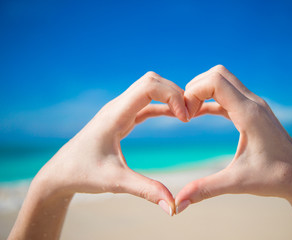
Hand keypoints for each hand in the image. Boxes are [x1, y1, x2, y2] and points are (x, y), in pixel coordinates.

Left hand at [9, 71, 187, 238]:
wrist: (61, 173)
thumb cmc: (83, 174)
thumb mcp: (116, 182)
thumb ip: (146, 191)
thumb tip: (172, 206)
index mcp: (115, 114)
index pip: (148, 86)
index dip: (172, 96)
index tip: (185, 119)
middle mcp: (117, 106)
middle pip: (151, 81)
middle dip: (174, 92)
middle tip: (191, 114)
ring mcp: (120, 110)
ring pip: (150, 89)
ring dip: (170, 97)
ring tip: (187, 115)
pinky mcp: (122, 118)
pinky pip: (147, 104)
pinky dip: (164, 106)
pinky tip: (177, 116)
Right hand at [175, 65, 291, 238]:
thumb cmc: (275, 179)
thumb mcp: (236, 183)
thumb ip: (204, 189)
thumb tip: (178, 203)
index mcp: (249, 114)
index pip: (215, 81)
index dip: (193, 93)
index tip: (185, 117)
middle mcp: (253, 103)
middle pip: (218, 74)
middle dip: (196, 88)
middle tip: (186, 113)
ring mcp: (255, 106)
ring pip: (224, 81)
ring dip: (204, 92)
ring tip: (190, 114)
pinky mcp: (254, 112)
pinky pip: (228, 96)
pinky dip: (211, 100)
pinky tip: (200, 114)